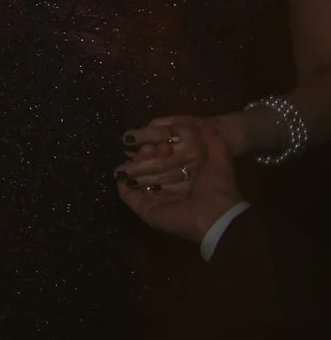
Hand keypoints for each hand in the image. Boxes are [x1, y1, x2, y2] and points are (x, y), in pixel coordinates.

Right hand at [116, 117, 242, 241]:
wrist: (215, 215)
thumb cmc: (217, 188)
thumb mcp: (220, 160)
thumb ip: (214, 142)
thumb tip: (207, 125)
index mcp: (185, 180)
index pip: (167, 161)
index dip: (162, 149)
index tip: (163, 142)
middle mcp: (168, 190)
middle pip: (150, 169)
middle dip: (145, 155)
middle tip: (149, 147)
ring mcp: (154, 200)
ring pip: (136, 179)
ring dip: (133, 165)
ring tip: (135, 154)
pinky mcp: (143, 208)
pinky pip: (127, 194)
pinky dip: (121, 182)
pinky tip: (120, 169)